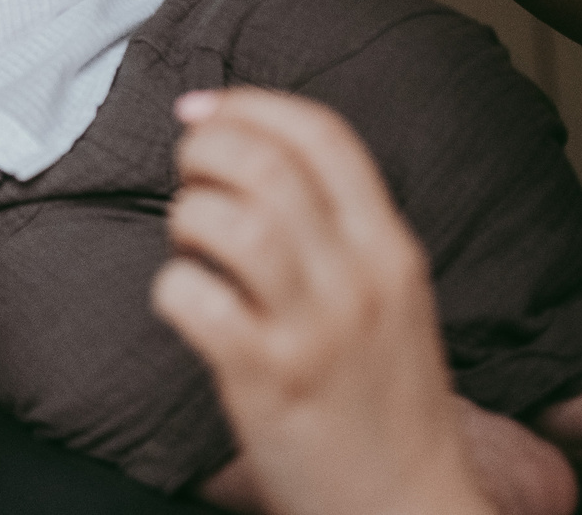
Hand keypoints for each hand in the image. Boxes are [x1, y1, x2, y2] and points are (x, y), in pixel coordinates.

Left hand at [151, 89, 490, 514]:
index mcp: (391, 249)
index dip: (250, 105)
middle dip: (205, 151)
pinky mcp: (268, 379)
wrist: (408, 506)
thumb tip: (258, 156)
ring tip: (190, 241)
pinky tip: (186, 304)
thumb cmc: (386, 402)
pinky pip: (195, 300)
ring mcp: (314, 330)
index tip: (202, 108)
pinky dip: (173, 289)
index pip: (324, 135)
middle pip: (266, 166)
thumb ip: (343, 231)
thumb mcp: (392, 297)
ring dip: (188, 216)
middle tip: (188, 175)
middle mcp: (358, 280)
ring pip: (229, 223)